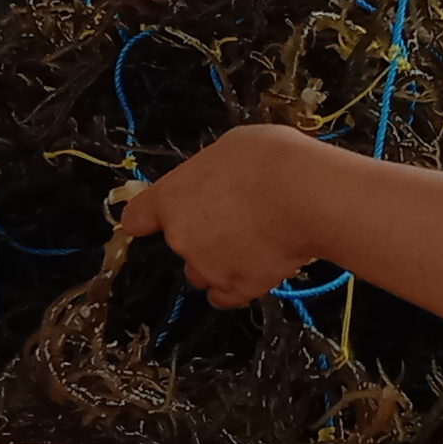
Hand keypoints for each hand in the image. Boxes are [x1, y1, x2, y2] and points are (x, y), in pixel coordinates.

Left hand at [118, 125, 322, 311]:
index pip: (137, 217)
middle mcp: (180, 238)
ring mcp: (208, 268)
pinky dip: (236, 286)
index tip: (152, 221)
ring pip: (201, 273)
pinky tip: (254, 269)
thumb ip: (211, 173)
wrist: (306, 196)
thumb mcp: (230, 146)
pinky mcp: (238, 289)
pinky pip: (225, 296)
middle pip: (179, 244)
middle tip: (236, 217)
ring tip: (252, 243)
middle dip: (201, 235)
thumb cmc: (270, 160)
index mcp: (171, 198)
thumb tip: (219, 180)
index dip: (147, 219)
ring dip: (217, 262)